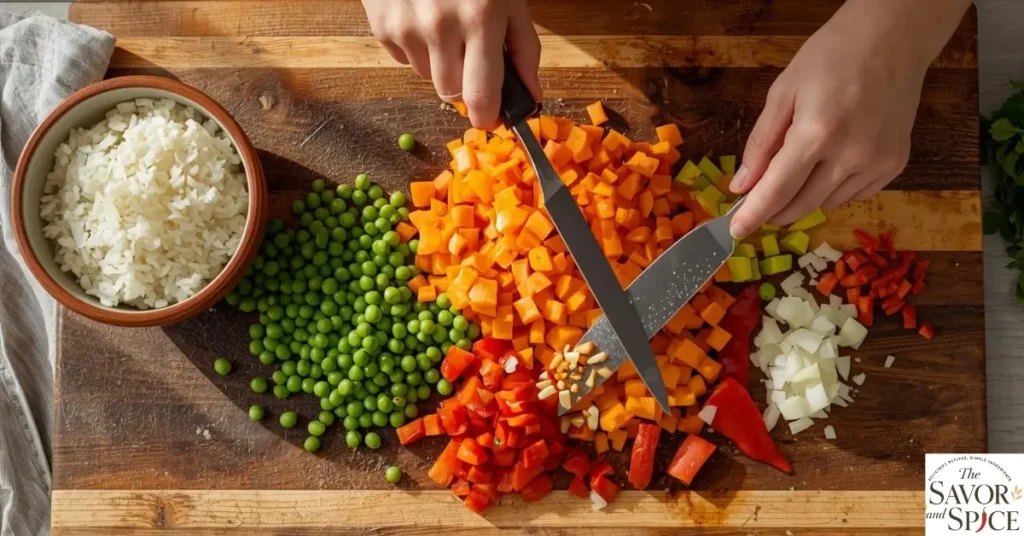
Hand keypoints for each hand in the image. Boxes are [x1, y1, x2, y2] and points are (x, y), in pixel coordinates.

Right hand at [362, 0, 541, 128]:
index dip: (487, 115)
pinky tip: (422, 18)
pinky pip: (405, 60)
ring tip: (445, 25)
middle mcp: (439, 26)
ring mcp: (405, 27)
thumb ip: (523, 51)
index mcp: (479, 17)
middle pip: (451, 93)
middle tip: (471, 54)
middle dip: (465, 83)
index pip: (480, 95)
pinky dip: (418, 49)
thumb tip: (532, 98)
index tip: (492, 117)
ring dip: (440, 63)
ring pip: (428, 78)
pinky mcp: (382, 27)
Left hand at [728, 0, 970, 236]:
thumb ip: (761, 143)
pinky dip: (832, 190)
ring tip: (792, 177)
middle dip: (774, 213)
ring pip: (827, 203)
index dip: (754, 215)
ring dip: (802, 200)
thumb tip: (742, 186)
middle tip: (757, 209)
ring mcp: (878, 163)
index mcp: (817, 133)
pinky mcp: (895, 164)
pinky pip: (853, 194)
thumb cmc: (831, 56)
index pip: (777, 191)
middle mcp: (851, 155)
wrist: (893, 39)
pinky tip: (826, 168)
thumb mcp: (783, 92)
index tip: (735, 231)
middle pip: (802, 205)